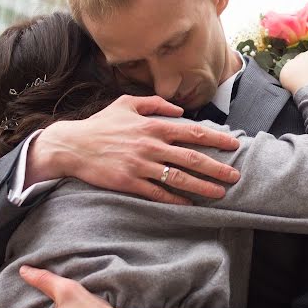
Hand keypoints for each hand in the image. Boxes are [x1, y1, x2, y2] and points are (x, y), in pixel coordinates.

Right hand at [25, 95, 240, 204]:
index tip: (233, 146)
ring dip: (202, 186)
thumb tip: (180, 110)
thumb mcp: (126, 104)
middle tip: (236, 176)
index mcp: (152, 126)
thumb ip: (155, 104)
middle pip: (191, 158)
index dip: (215, 139)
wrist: (72, 146)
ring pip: (178, 178)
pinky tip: (189, 204)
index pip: (192, 132)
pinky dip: (176, 199)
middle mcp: (150, 146)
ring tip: (220, 193)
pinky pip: (158, 193)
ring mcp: (140, 165)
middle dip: (217, 168)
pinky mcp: (129, 182)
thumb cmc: (100, 125)